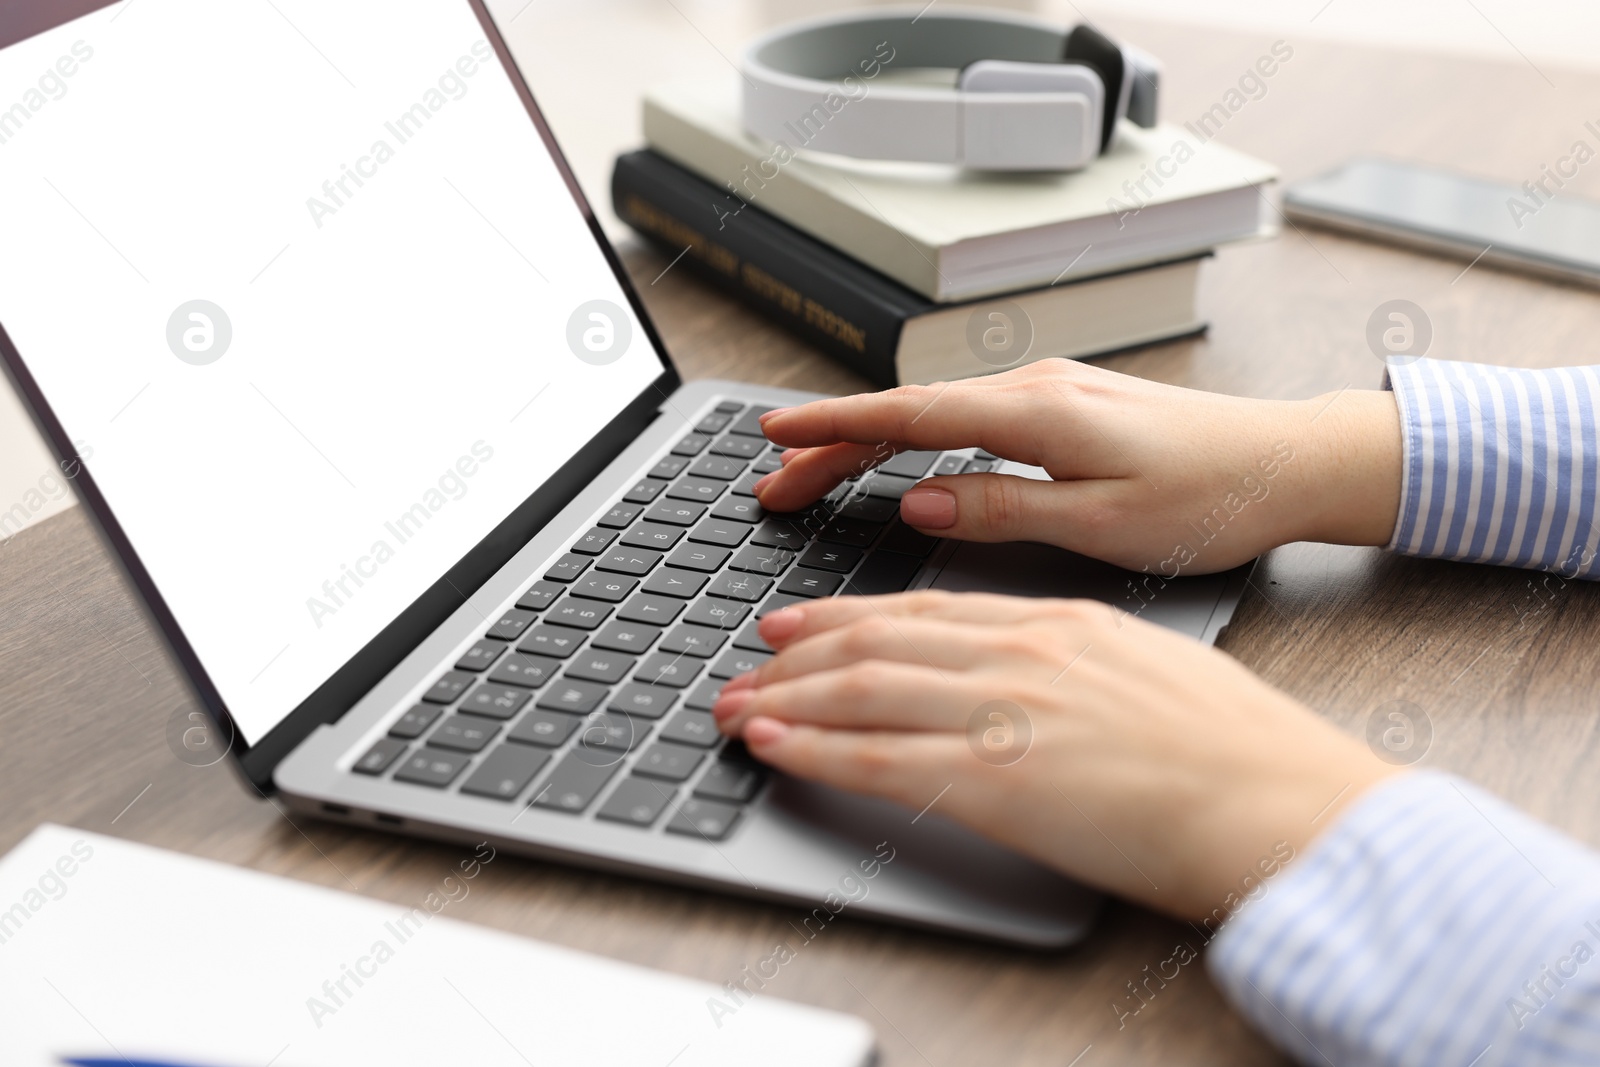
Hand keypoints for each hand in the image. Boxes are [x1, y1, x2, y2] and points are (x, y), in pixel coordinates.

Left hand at [713, 591, 1399, 919]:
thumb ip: (1082, 664)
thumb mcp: (1154, 671)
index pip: (928, 609)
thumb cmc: (1241, 751)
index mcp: (1061, 624)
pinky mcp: (998, 781)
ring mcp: (1007, 712)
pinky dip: (815, 748)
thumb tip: (1041, 679)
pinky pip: (881, 758)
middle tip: (751, 659)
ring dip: (788, 695)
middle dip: (802, 651)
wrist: (1285, 802)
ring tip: (736, 704)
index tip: (807, 621)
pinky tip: (774, 744)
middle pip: (881, 639)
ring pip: (866, 689)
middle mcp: (1023, 654)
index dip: (853, 614)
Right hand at [753, 359, 1401, 574]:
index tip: (773, 437)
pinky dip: (917, 440)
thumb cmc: (1211, 498)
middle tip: (774, 482)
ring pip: (934, 414)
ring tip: (814, 477)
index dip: (832, 428)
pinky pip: (968, 418)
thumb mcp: (1104, 524)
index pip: (908, 415)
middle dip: (832, 443)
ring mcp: (1051, 392)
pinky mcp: (1066, 408)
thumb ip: (1006, 509)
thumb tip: (921, 503)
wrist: (1288, 462)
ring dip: (869, 443)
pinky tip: (899, 462)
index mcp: (1038, 413)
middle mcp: (1037, 388)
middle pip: (907, 412)